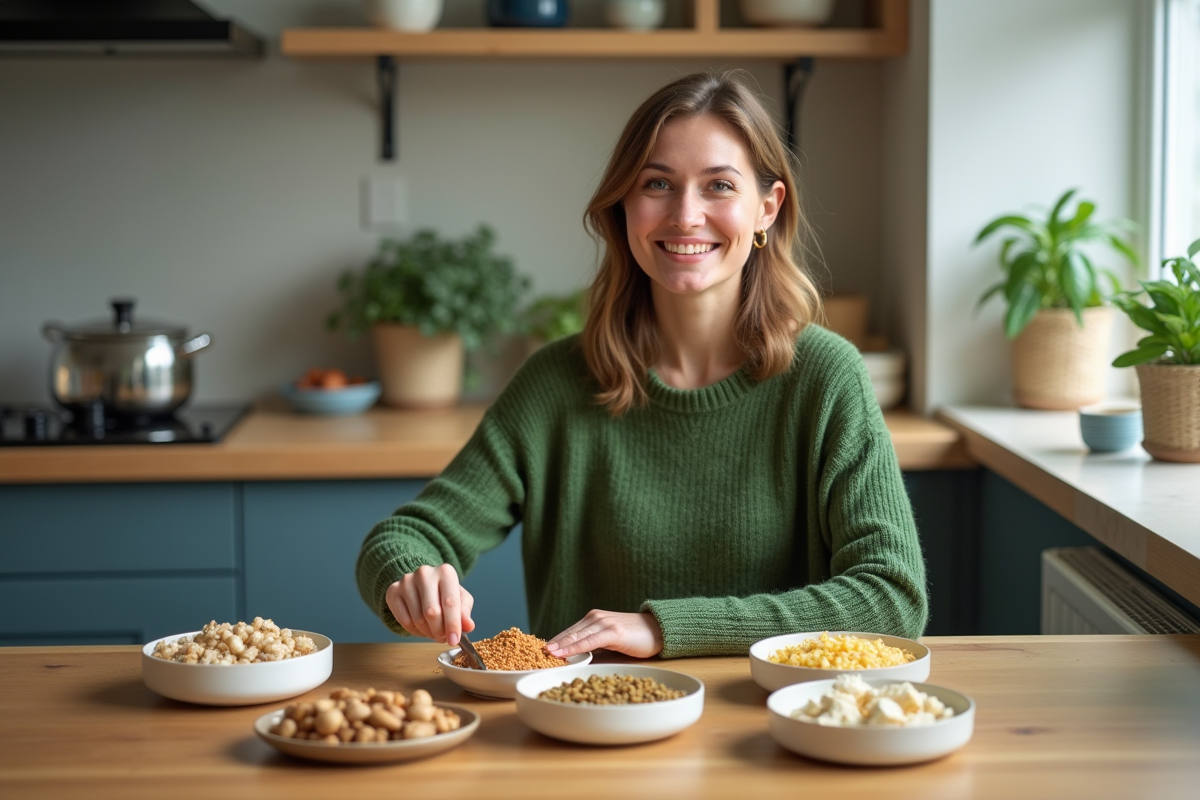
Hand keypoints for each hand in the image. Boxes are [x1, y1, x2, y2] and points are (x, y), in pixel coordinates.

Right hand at [384, 564, 474, 645]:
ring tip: (433, 631)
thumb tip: (469, 626)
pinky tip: (421, 627)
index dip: (453, 624)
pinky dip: (415, 631)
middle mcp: (425, 573)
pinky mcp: (393, 591)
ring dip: (428, 632)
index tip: (454, 640)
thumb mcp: (460, 599)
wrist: (421, 583)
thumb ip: (465, 612)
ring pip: (417, 619)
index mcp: (445, 572)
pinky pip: (404, 621)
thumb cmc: (444, 592)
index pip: (450, 602)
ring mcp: (406, 581)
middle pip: (432, 612)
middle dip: (439, 631)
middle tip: (443, 638)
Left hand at [545, 609, 663, 658]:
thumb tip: (576, 659)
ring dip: (559, 646)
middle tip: (534, 655)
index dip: (554, 643)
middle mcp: (595, 618)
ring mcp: (604, 623)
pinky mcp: (613, 632)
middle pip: (568, 633)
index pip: (568, 632)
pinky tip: (564, 654)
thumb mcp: (610, 641)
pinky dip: (575, 648)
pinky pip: (589, 641)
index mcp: (593, 619)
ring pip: (576, 636)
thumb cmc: (636, 638)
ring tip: (544, 655)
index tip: (538, 653)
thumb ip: (594, 646)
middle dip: (552, 645)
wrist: (659, 630)